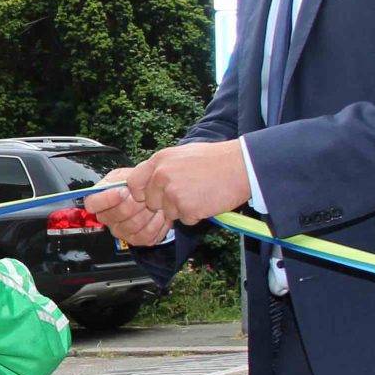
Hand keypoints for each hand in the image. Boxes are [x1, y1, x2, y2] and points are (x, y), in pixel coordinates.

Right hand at [83, 170, 172, 248]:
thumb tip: (124, 188)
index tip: (124, 191)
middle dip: (134, 202)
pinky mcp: (135, 239)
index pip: (92, 204)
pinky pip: (146, 235)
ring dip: (148, 211)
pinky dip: (157, 223)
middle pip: (115, 215)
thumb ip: (122, 179)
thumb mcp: (126, 174)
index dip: (107, 199)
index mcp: (98, 200)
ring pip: (133, 225)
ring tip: (153, 203)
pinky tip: (158, 214)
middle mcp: (106, 218)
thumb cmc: (137, 184)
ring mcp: (120, 231)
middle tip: (144, 194)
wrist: (153, 194)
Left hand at [116, 140, 250, 227]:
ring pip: (169, 213)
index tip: (153, 195)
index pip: (133, 184)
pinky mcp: (186, 207)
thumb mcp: (181, 155)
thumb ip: (162, 168)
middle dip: (166, 204)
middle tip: (188, 193)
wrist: (241, 166)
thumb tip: (149, 182)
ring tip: (200, 193)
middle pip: (151, 203)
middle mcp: (161, 176)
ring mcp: (173, 193)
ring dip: (183, 209)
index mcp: (159, 160)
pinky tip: (207, 200)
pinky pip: (185, 219)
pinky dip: (196, 214)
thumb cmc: (215, 160)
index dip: (143, 193)